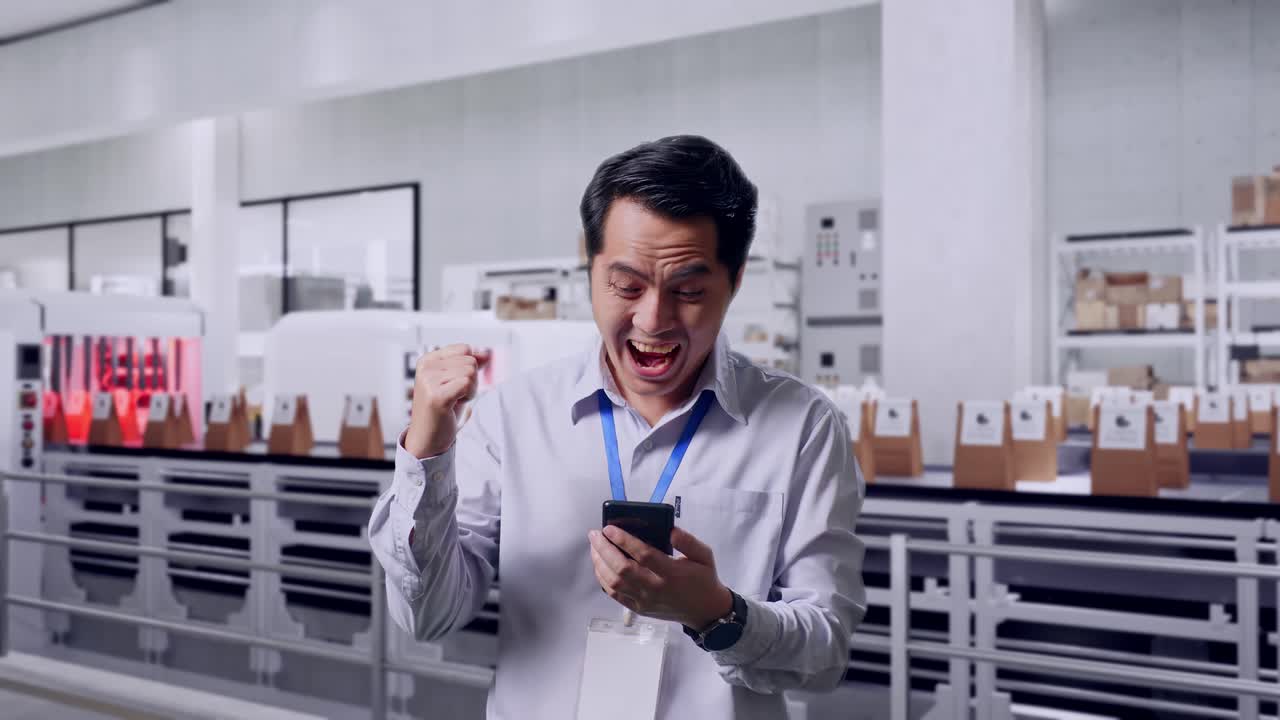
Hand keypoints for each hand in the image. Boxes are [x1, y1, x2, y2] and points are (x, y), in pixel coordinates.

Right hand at [404, 344, 490, 457]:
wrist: (428, 438)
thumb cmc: (443, 410)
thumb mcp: (457, 381)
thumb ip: (470, 364)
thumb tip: (487, 353)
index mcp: (428, 360)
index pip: (465, 348)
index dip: (470, 367)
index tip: (455, 383)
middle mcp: (426, 367)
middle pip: (470, 361)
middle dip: (471, 380)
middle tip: (455, 396)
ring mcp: (429, 380)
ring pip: (470, 372)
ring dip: (470, 390)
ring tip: (454, 400)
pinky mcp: (437, 395)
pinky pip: (467, 384)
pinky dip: (468, 396)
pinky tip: (454, 405)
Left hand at [588, 525, 732, 629]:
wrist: (704, 611)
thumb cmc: (704, 579)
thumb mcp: (705, 555)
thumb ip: (688, 542)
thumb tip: (670, 531)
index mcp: (672, 573)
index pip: (643, 555)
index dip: (624, 540)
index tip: (610, 528)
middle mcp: (655, 588)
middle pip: (622, 568)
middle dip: (604, 549)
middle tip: (595, 534)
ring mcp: (645, 600)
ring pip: (614, 582)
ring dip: (600, 563)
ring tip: (594, 547)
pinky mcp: (638, 609)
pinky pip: (615, 595)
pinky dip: (603, 579)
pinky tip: (599, 565)